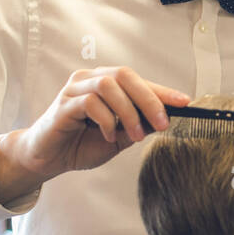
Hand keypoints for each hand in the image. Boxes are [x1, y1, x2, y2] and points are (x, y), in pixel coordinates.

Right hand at [0, 67, 189, 203]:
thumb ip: (139, 125)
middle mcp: (89, 79)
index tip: (185, 103)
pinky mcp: (64, 104)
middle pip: (125, 75)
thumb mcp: (119, 137)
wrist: (48, 159)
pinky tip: (108, 136)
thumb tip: (167, 117)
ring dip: (128, 112)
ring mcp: (75, 89)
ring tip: (134, 136)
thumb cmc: (81, 144)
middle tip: (163, 123)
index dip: (162, 90)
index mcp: (105, 83)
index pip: (138, 80)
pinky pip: (91, 102)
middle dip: (149, 98)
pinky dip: (107, 120)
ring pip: (109, 86)